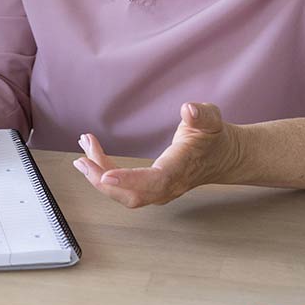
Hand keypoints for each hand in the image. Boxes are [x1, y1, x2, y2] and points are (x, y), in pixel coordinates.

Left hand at [73, 102, 242, 207]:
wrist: (222, 157)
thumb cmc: (214, 138)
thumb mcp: (212, 120)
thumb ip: (202, 115)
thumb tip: (188, 109)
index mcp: (181, 168)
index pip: (156, 180)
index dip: (131, 180)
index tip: (107, 176)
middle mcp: (169, 185)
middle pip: (133, 195)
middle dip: (103, 180)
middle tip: (82, 160)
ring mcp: (159, 191)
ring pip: (125, 194)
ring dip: (99, 176)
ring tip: (84, 150)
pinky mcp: (151, 189)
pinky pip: (124, 188)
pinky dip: (104, 173)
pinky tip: (91, 156)